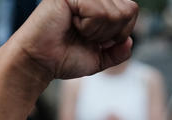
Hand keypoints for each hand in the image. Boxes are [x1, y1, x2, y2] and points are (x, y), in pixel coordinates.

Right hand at [13, 0, 137, 80]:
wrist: (39, 62)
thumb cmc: (64, 58)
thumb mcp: (99, 58)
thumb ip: (118, 52)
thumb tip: (130, 41)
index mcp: (99, 4)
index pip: (131, 9)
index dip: (122, 31)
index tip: (99, 40)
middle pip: (128, 9)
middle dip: (111, 32)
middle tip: (86, 36)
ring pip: (114, 12)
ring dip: (98, 32)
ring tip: (78, 31)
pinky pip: (98, 11)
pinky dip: (89, 27)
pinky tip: (73, 25)